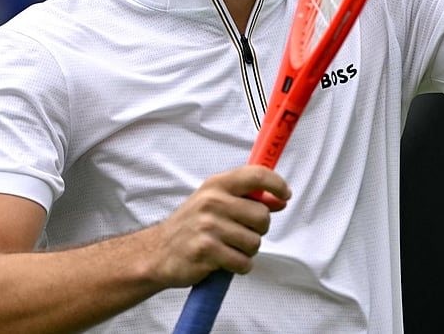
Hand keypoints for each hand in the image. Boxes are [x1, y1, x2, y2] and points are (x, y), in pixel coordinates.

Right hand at [150, 165, 290, 286]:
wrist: (158, 252)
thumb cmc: (192, 226)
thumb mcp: (216, 202)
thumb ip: (248, 198)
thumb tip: (281, 200)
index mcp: (217, 185)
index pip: (256, 175)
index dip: (277, 184)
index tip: (285, 195)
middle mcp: (212, 201)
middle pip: (262, 217)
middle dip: (258, 230)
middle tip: (240, 234)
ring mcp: (208, 226)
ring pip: (254, 242)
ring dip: (247, 251)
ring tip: (228, 248)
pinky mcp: (206, 251)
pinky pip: (243, 262)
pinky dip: (239, 266)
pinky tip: (224, 262)